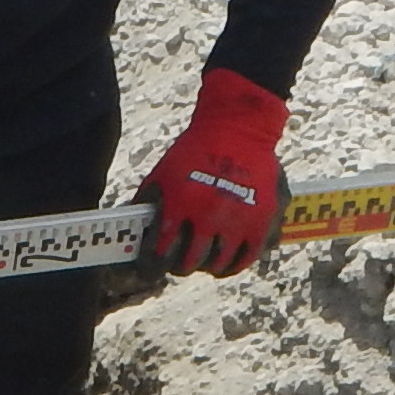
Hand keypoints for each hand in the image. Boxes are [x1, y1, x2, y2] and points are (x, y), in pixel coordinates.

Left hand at [141, 66, 287, 275]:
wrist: (238, 126)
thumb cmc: (194, 150)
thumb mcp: (162, 174)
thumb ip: (146, 204)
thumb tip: (128, 232)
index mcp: (182, 205)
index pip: (160, 254)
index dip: (151, 267)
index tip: (150, 267)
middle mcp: (211, 216)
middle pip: (190, 264)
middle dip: (180, 266)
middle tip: (179, 261)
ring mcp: (241, 220)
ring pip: (219, 265)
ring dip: (208, 265)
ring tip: (204, 259)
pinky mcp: (265, 220)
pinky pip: (250, 256)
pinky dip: (237, 262)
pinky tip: (228, 258)